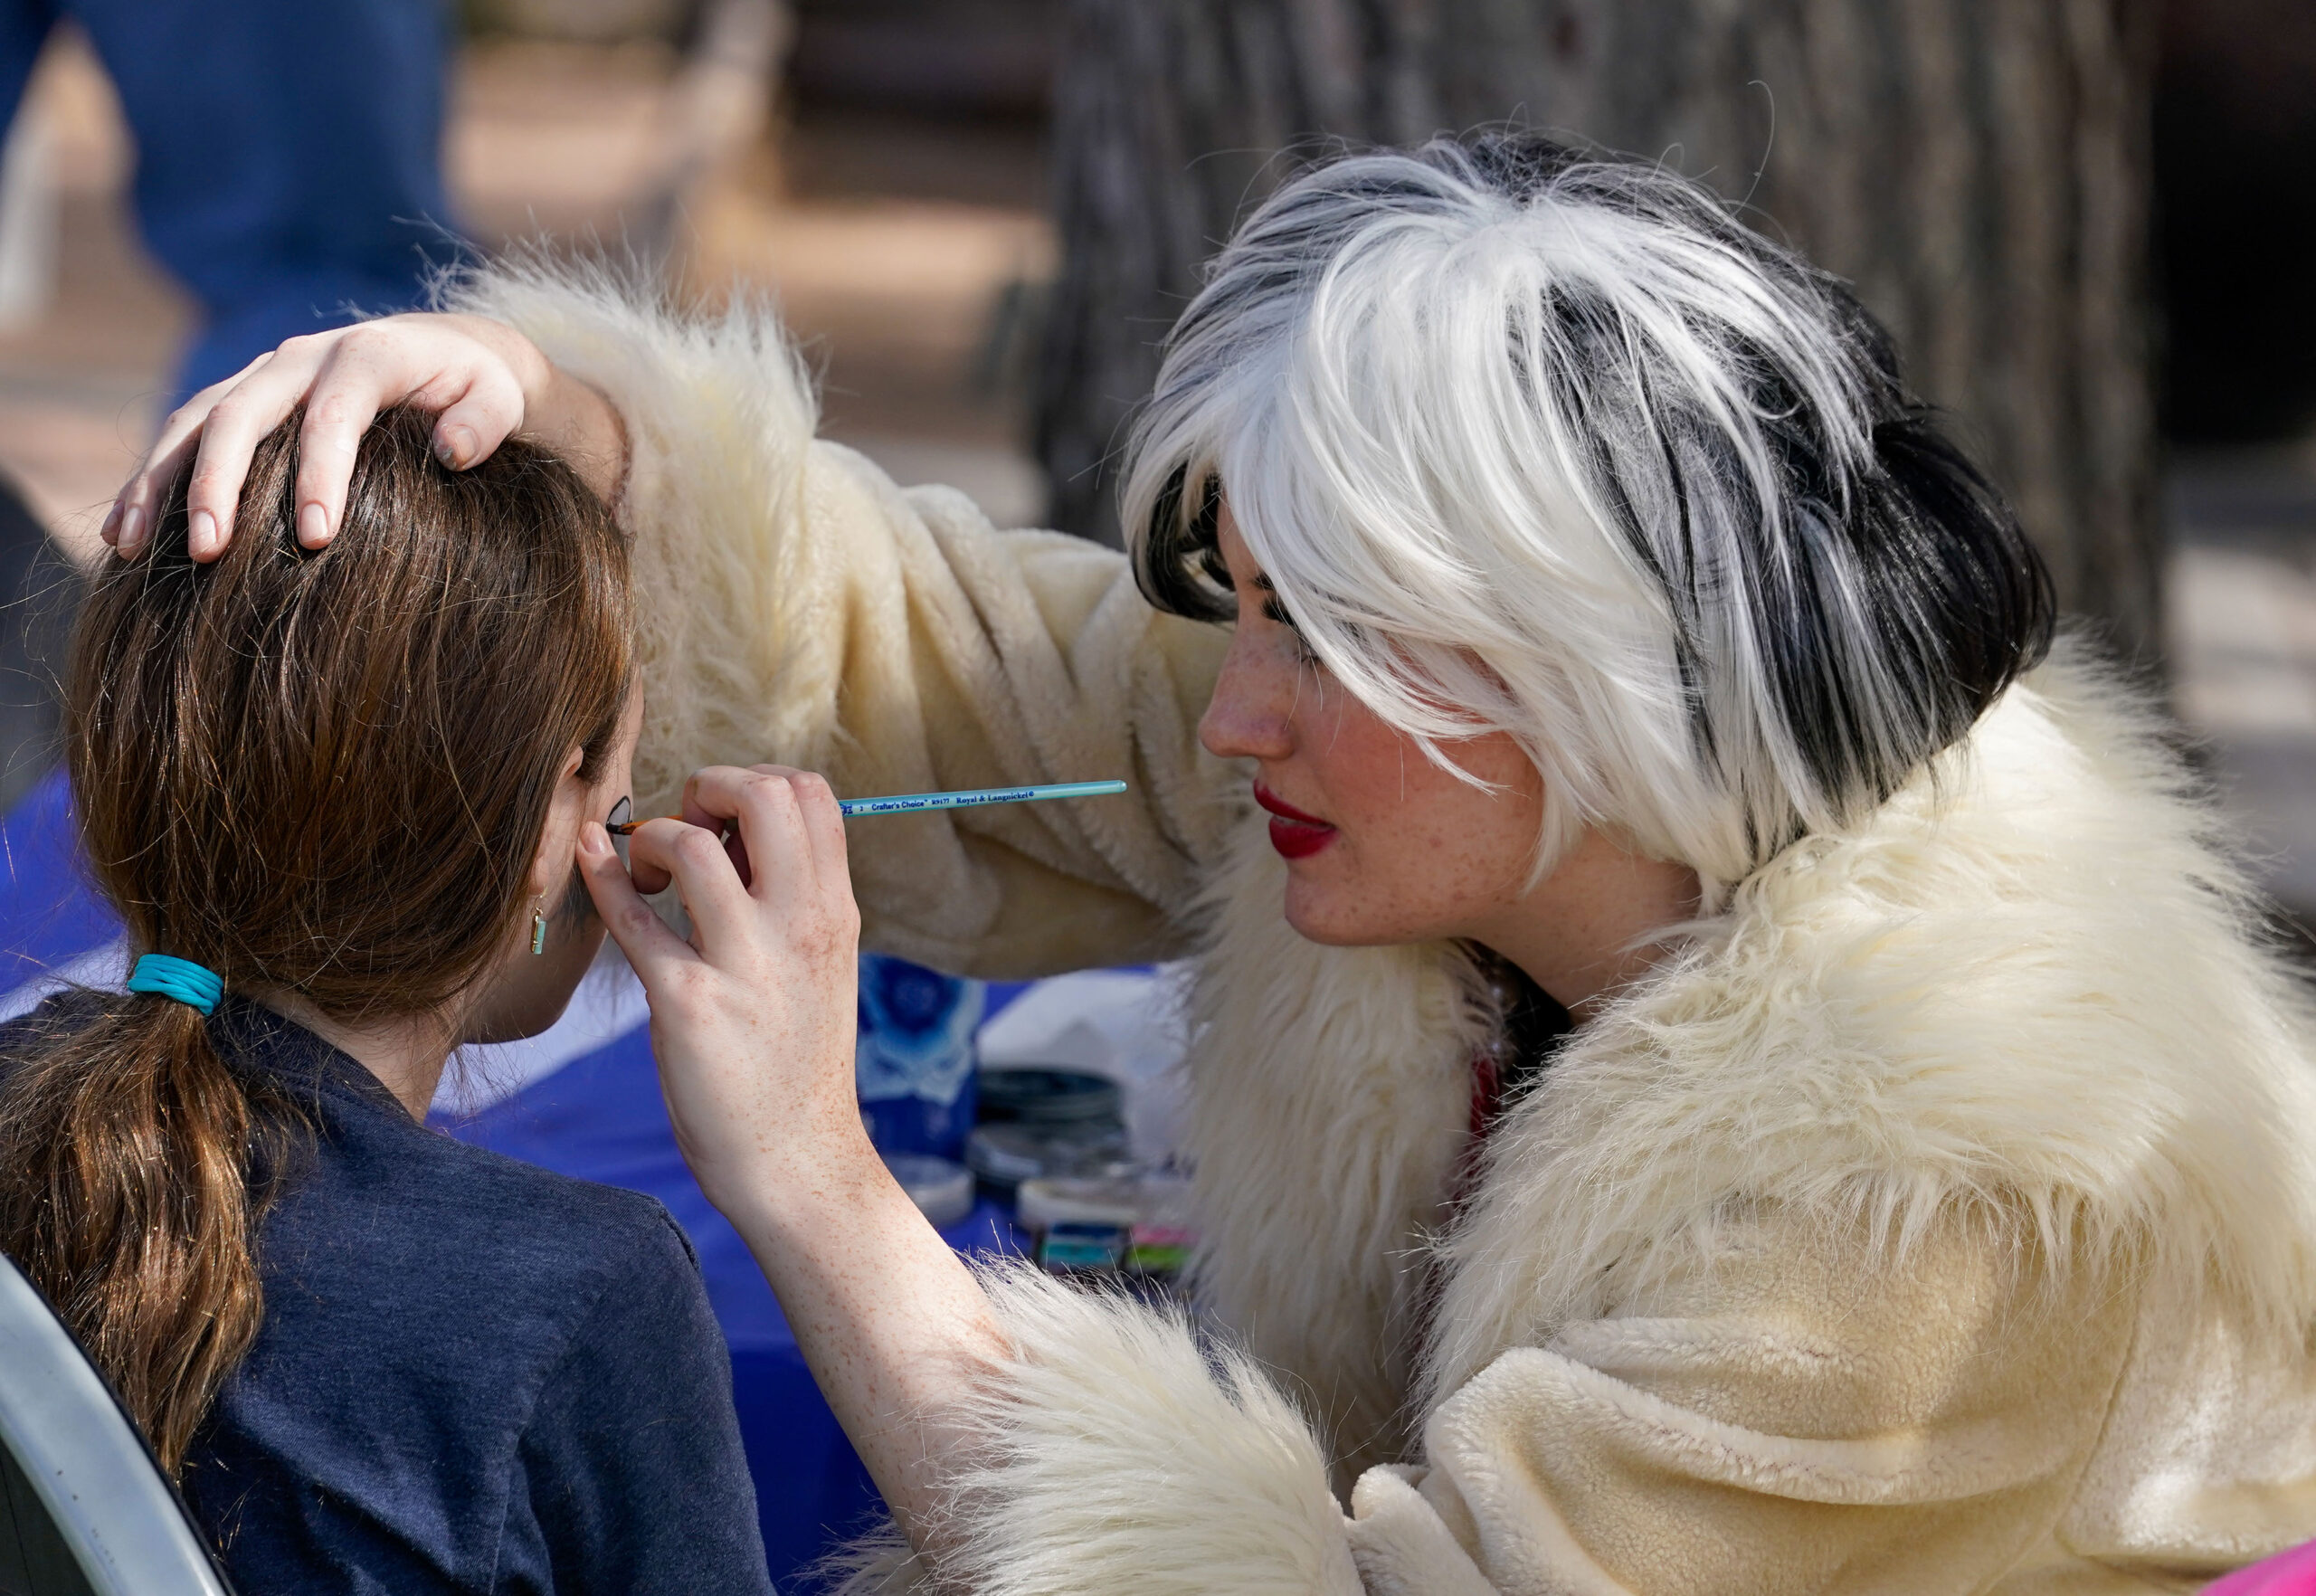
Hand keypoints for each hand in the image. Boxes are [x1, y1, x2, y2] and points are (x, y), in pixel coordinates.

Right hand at [105, 312, 624, 561]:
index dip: (320, 474)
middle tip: (210, 551)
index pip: (334, 415)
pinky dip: (149, 481)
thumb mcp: (500, 397)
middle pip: (243, 413)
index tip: (314, 539)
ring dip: (158, 482)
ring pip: (195, 421)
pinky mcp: (241, 399)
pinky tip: (123, 534)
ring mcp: (263, 376)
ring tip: (130, 545)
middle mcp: (302, 358)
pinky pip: (183, 435)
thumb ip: (484, 421)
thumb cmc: (479, 389)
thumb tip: (452, 452)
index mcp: (366, 355)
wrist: (447, 351)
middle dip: (219, 482)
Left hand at [577, 765, 870, 1216]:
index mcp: (834, 912)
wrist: (798, 1160)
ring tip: (649, 878)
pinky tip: (588, 862)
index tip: (726, 826)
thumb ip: (790, 898)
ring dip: (652, 839)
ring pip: (689, 844)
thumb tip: (735, 833)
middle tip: (685, 835)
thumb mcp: (821, 966)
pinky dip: (601, 876)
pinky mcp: (688, 1004)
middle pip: (762, 795)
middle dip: (708, 788)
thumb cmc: (797, 1063)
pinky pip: (632, 919)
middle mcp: (799, 926)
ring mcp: (744, 964)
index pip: (810, 794)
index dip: (756, 785)